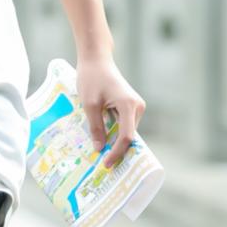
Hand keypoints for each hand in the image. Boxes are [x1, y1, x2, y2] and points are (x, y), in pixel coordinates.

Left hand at [76, 52, 145, 168]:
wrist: (96, 60)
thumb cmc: (91, 78)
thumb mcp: (89, 105)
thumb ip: (96, 127)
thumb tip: (100, 149)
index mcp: (129, 105)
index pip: (126, 137)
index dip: (117, 153)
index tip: (105, 164)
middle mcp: (137, 106)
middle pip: (128, 136)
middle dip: (117, 151)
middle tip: (104, 166)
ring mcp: (136, 106)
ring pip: (127, 132)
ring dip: (115, 143)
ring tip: (102, 156)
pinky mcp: (131, 106)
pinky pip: (125, 125)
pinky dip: (115, 134)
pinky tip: (105, 141)